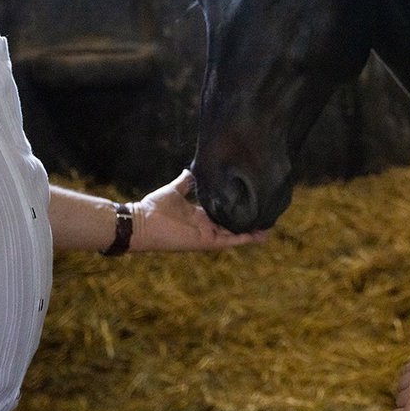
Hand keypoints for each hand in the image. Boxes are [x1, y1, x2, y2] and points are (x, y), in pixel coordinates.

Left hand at [130, 169, 268, 251]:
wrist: (141, 222)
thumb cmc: (152, 208)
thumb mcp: (174, 189)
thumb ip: (186, 181)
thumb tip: (193, 168)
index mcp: (198, 215)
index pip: (221, 213)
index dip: (235, 209)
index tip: (249, 203)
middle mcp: (205, 226)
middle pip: (231, 226)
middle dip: (247, 223)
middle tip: (266, 217)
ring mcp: (206, 235)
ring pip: (234, 235)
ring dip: (250, 232)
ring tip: (268, 229)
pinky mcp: (205, 242)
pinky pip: (228, 241)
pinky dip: (243, 238)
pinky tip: (258, 235)